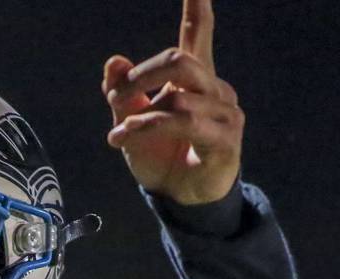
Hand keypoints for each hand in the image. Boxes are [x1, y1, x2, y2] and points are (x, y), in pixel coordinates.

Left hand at [102, 0, 243, 204]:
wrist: (181, 198)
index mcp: (194, 79)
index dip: (198, 9)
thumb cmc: (162, 156)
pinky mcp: (226, 139)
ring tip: (118, 134)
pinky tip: (127, 136)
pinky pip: (184, 122)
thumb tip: (113, 61)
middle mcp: (214, 88)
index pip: (197, 35)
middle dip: (140, 76)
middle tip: (116, 97)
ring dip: (139, 115)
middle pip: (180, 60)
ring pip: (177, 97)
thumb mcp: (132, 124)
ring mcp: (225, 113)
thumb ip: (123, 95)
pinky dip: (149, 127)